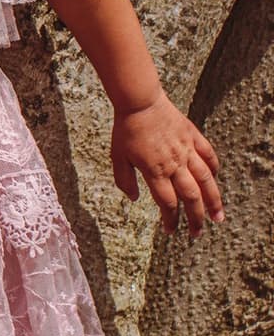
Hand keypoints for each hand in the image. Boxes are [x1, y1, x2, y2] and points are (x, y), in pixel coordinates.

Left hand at [111, 96, 222, 233]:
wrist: (140, 101)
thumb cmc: (126, 129)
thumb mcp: (117, 157)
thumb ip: (125, 180)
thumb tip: (134, 199)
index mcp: (155, 171)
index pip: (167, 203)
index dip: (170, 220)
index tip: (171, 231)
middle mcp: (175, 164)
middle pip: (190, 197)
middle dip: (195, 219)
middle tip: (197, 234)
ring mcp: (187, 150)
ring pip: (206, 180)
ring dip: (213, 201)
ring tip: (219, 217)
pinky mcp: (193, 137)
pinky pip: (209, 155)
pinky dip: (214, 169)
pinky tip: (215, 179)